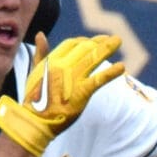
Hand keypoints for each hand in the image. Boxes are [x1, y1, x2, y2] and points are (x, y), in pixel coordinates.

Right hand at [0, 33, 124, 156]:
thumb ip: (41, 54)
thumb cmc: (35, 99)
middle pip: (85, 48)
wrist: (35, 121)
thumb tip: (40, 34)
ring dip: (107, 48)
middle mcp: (62, 66)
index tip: (95, 42)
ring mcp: (72, 78)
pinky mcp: (80, 93)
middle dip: (100, 42)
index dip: (85, 41)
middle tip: (113, 40)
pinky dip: (111, 73)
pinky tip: (122, 67)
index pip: (72, 44)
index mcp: (52, 60)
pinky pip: (98, 80)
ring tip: (118, 41)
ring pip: (92, 59)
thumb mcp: (36, 72)